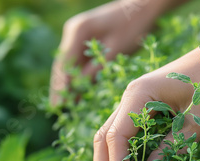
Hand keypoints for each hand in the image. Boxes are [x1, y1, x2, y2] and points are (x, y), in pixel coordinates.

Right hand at [49, 0, 184, 105]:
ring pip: (69, 65)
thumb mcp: (116, 51)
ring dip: (67, 84)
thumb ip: (96, 69)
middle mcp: (73, 33)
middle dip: (59, 88)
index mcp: (77, 31)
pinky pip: (79, 62)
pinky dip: (78, 77)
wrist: (143, 7)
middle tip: (56, 110)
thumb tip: (78, 89)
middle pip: (62, 65)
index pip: (64, 65)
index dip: (60, 87)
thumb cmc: (134, 26)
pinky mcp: (86, 41)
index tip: (57, 107)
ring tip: (63, 107)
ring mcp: (78, 36)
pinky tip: (77, 94)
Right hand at [93, 46, 199, 160]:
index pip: (116, 137)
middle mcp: (129, 98)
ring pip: (110, 138)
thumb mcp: (197, 121)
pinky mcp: (143, 109)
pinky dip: (123, 157)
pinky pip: (125, 135)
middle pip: (103, 138)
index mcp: (138, 95)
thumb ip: (171, 147)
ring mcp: (134, 103)